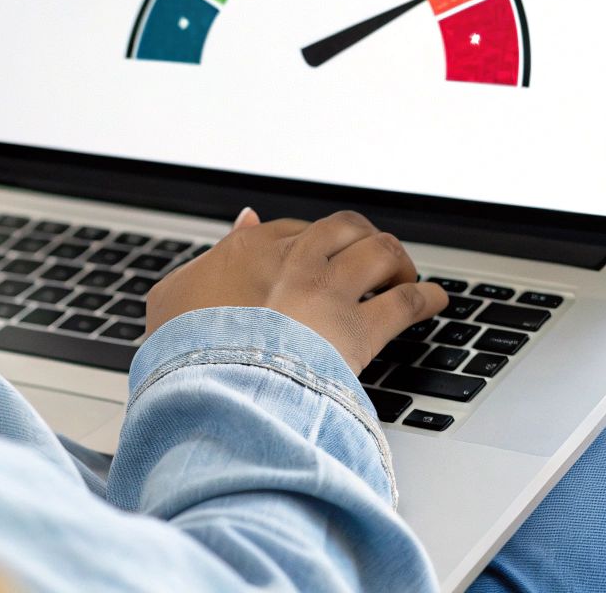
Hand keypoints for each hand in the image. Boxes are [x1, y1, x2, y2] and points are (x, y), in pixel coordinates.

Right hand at [144, 208, 447, 373]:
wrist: (219, 384)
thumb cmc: (190, 352)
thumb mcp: (169, 302)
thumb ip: (198, 266)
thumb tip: (242, 222)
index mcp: (251, 251)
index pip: (293, 230)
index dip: (312, 240)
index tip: (322, 248)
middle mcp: (297, 261)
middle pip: (345, 228)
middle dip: (361, 237)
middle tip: (370, 252)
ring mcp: (331, 293)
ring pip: (379, 253)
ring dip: (396, 260)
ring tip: (403, 273)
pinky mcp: (359, 329)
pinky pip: (405, 303)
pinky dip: (426, 298)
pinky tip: (435, 301)